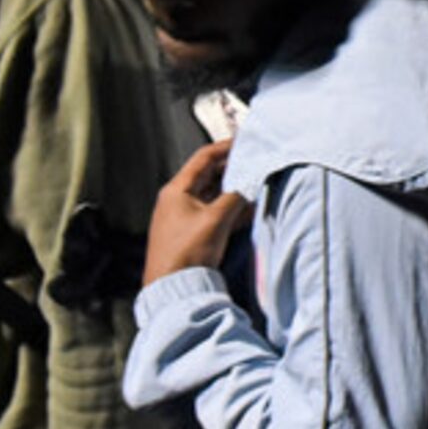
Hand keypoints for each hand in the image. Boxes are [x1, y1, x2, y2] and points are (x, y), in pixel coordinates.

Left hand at [145, 139, 248, 282]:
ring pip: (212, 195)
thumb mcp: (216, 219)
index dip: (224, 147)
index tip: (243, 141)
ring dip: (233, 190)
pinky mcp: (190, 232)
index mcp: (177, 190)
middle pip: (208, 176)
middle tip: (253, 163)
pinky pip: (213, 212)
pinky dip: (229, 208)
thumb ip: (234, 199)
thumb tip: (247, 189)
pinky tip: (246, 211)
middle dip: (232, 169)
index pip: (203, 158)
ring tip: (254, 186)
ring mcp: (183, 217)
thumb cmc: (188, 251)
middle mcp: (177, 200)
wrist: (173, 287)